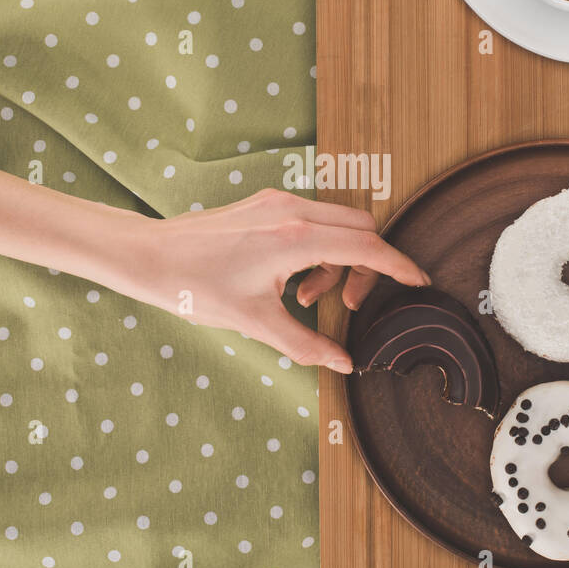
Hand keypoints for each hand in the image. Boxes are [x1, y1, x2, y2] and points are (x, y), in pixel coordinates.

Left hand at [110, 188, 429, 372]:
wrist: (150, 257)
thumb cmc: (195, 286)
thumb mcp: (255, 323)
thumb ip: (306, 345)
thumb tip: (343, 364)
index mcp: (295, 238)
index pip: (367, 246)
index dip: (399, 265)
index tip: (419, 280)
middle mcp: (292, 210)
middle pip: (361, 227)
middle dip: (367, 265)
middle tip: (345, 305)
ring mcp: (278, 203)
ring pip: (338, 223)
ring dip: (338, 260)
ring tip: (307, 300)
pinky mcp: (266, 204)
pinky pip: (313, 221)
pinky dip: (317, 249)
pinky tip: (290, 283)